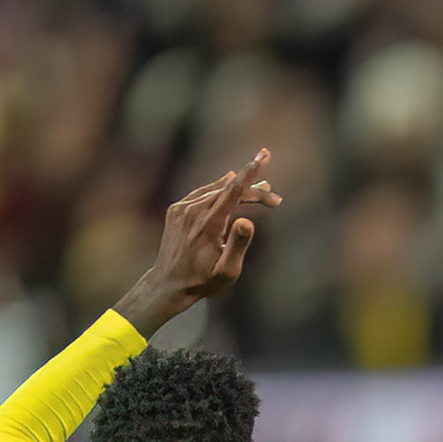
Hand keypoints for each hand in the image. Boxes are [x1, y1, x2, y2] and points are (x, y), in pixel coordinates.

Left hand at [114, 150, 281, 337]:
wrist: (168, 285)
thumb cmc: (202, 282)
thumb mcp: (226, 272)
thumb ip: (238, 245)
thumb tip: (247, 221)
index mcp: (207, 225)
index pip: (232, 192)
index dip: (250, 174)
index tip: (262, 157)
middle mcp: (192, 212)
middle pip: (228, 191)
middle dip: (253, 191)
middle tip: (274, 197)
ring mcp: (181, 209)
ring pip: (214, 191)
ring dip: (237, 190)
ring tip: (258, 191)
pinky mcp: (176, 210)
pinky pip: (201, 193)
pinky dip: (217, 189)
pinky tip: (229, 184)